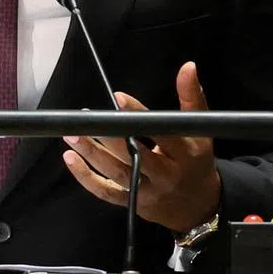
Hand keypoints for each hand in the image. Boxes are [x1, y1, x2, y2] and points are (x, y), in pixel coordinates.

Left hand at [61, 61, 220, 232]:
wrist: (199, 207)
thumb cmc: (196, 162)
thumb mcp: (202, 131)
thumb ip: (192, 98)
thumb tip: (188, 66)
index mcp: (184, 153)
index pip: (161, 133)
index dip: (140, 115)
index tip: (118, 98)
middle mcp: (166, 174)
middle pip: (135, 157)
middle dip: (110, 138)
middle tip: (88, 118)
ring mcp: (147, 191)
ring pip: (118, 174)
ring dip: (93, 155)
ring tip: (72, 135)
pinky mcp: (132, 203)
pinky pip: (107, 193)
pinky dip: (86, 178)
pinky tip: (70, 159)